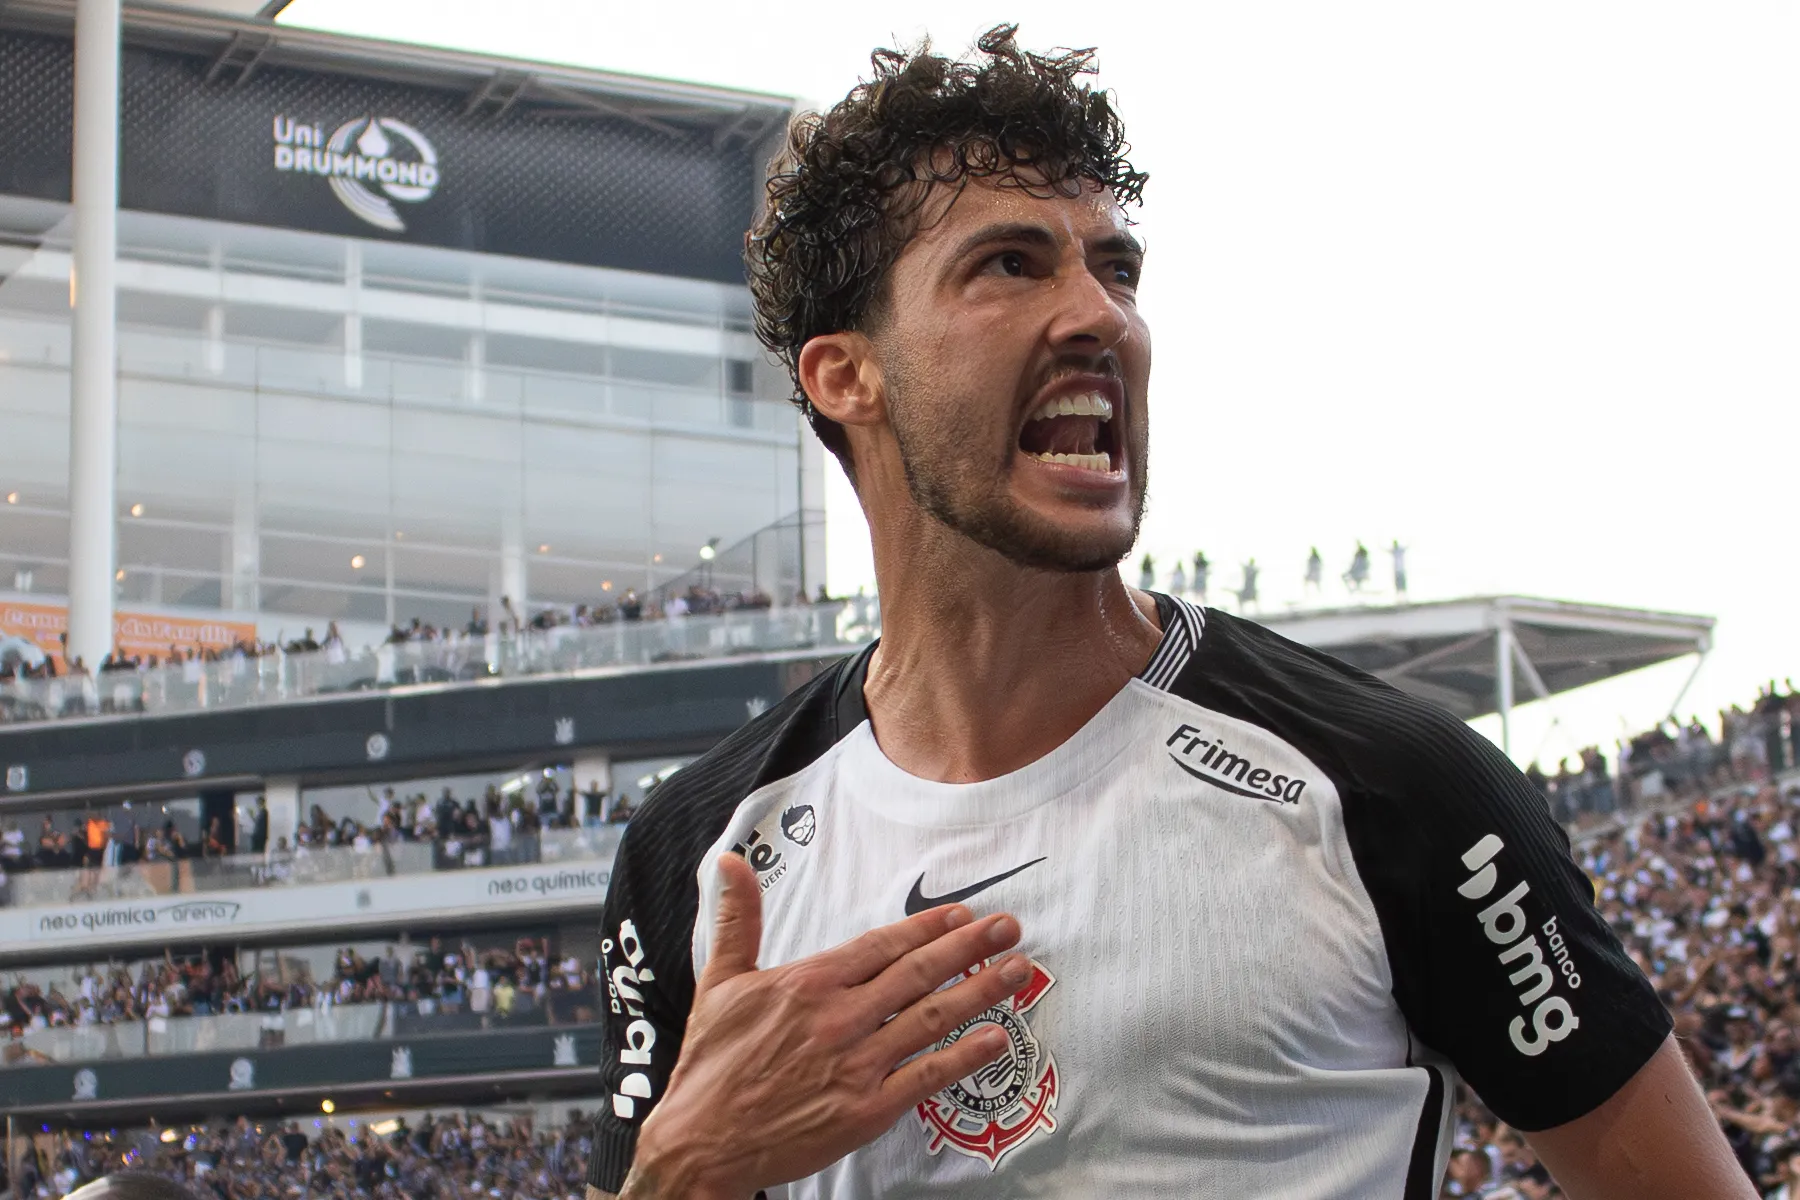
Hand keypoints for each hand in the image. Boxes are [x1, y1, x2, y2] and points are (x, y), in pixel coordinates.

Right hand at [623, 853, 1028, 1199]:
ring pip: (930, 1019)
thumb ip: (737, 920)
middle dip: (969, 947)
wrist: (701, 1143)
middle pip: (917, 974)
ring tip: (1019, 970)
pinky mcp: (865, 1110)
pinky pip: (925, 1078)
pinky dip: (965, 1058)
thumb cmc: (709, 1064)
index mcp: (806, 983)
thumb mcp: (718, 982)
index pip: (881, 945)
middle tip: (1009, 926)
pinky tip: (997, 1040)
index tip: (962, 914)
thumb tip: (730, 861)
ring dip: (980, 991)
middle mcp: (838, 1018)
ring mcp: (855, 1065)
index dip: (927, 928)